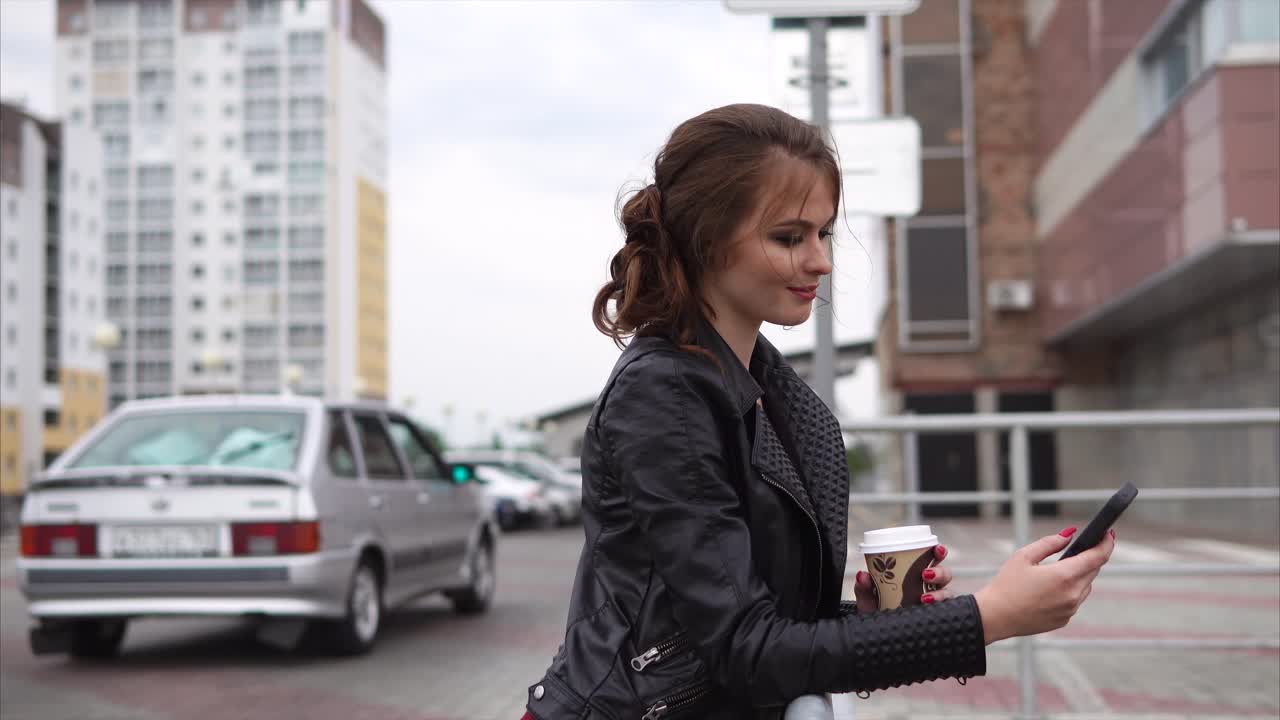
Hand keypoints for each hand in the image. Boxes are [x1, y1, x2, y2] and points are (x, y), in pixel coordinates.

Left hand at [853, 544, 951, 612]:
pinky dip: (944, 611)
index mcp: (915, 578)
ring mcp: (935, 607)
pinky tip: (932, 611)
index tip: (937, 549)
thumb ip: (865, 589)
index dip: (938, 553)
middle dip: (940, 572)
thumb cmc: (877, 617)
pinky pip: (948, 615)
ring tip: (925, 598)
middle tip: (925, 575)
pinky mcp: (938, 621)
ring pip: (949, 594)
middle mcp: (929, 590)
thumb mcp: (868, 603)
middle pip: (945, 576)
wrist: (879, 643)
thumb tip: (862, 575)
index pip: (931, 561)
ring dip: (941, 593)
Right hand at [974, 527, 1116, 644]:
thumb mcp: (1024, 556)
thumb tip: (1070, 534)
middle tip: (1080, 547)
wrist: (995, 617)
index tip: (1109, 534)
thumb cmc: (1006, 584)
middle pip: (1093, 571)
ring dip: (1080, 575)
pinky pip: (1075, 600)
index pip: (1097, 557)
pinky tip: (1050, 588)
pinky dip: (1070, 590)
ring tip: (1060, 569)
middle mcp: (1072, 594)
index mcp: (1064, 576)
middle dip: (1090, 557)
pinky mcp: (1065, 619)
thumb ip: (1050, 543)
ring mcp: (1070, 609)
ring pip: (1085, 586)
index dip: (1106, 543)